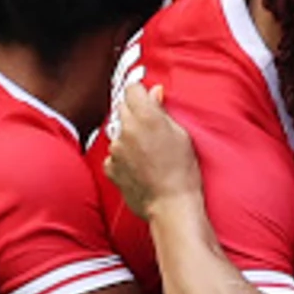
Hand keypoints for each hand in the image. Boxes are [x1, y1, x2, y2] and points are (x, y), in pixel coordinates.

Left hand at [103, 78, 201, 211]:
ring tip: (148, 153)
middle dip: (134, 113)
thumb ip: (163, 111)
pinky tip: (139, 167)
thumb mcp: (182, 135)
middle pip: (122, 108)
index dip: (140, 93)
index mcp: (147, 117)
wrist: (171, 204)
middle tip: (151, 127)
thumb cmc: (183, 172)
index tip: (146, 98)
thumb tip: (154, 93)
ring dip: (129, 137)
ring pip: (118, 132)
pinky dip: (123, 157)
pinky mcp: (110, 167)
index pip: (132, 89)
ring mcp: (116, 149)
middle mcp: (127, 129)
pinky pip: (113, 154)